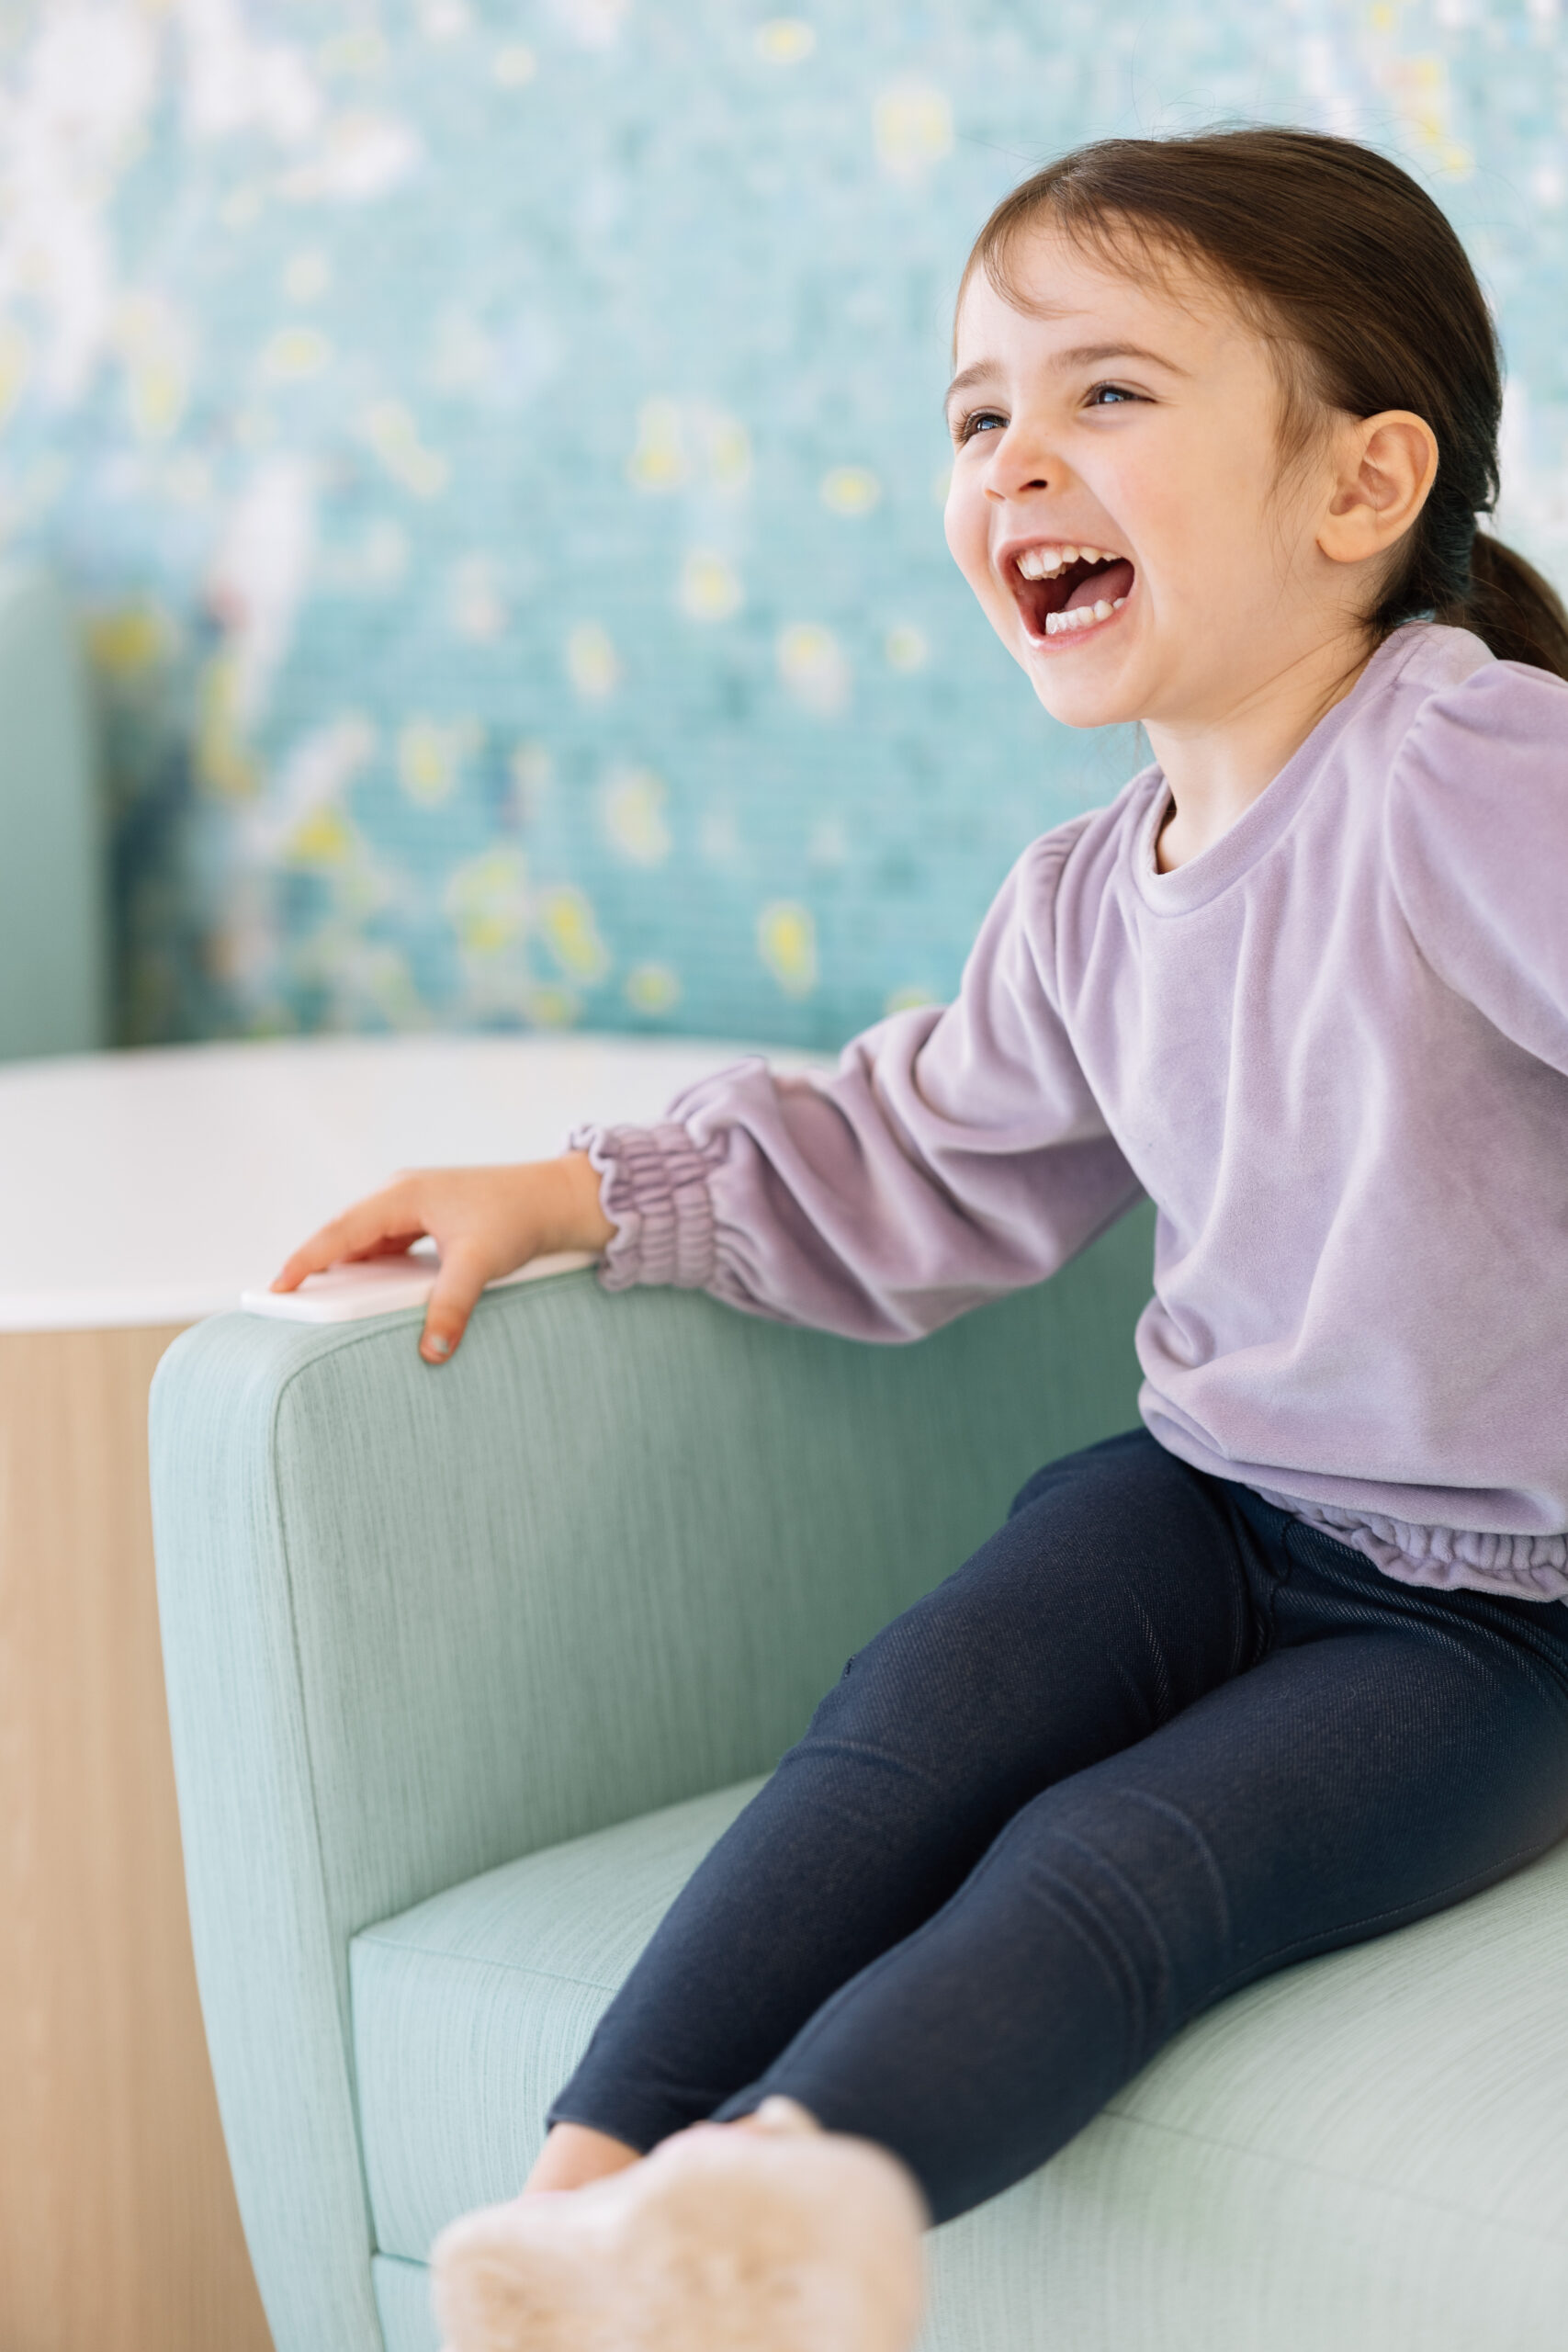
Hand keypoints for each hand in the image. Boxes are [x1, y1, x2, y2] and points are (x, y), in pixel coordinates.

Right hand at [270, 1152, 613, 1363]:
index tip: (277, 1287)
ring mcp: (415, 1203)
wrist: (555, 1198)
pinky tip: (368, 1289)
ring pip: (365, 1238)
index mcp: (404, 1195)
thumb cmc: (518, 1217)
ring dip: (345, 1266)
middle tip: (285, 1300)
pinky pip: (386, 1242)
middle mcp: (402, 1194)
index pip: (340, 1231)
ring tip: (318, 1300)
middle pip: (345, 1233)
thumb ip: (452, 1306)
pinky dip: (372, 1265)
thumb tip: (432, 1350)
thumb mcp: (481, 1263)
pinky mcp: (429, 1217)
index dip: (305, 1259)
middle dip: (316, 1264)